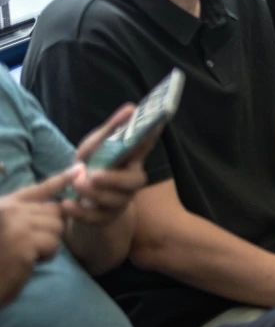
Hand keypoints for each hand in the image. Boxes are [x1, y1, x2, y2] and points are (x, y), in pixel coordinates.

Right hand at [0, 167, 76, 304]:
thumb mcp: (10, 231)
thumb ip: (27, 215)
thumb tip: (61, 207)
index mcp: (5, 205)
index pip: (39, 189)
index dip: (61, 179)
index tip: (79, 169)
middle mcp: (9, 210)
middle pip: (55, 211)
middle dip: (51, 230)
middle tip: (31, 246)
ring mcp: (15, 225)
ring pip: (57, 227)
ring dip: (49, 244)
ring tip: (27, 254)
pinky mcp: (23, 242)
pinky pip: (53, 244)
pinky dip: (46, 256)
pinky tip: (27, 262)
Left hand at [63, 104, 150, 225]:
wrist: (77, 199)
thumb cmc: (91, 166)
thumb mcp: (95, 147)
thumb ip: (111, 130)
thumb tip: (131, 107)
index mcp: (131, 158)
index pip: (146, 145)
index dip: (152, 137)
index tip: (156, 124)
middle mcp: (131, 180)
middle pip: (135, 181)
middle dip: (114, 180)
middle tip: (92, 176)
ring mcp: (120, 200)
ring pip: (115, 201)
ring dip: (93, 194)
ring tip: (75, 185)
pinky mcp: (106, 218)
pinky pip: (97, 218)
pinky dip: (80, 212)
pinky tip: (67, 204)